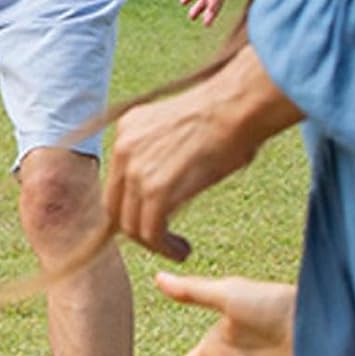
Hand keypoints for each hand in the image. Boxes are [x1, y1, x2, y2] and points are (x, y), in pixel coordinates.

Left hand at [107, 81, 252, 260]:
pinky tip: (182, 250)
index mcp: (127, 130)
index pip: (115, 181)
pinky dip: (164, 247)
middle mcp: (123, 148)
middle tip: (160, 240)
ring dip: (153, 243)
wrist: (239, 104)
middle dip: (136, 229)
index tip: (149, 219)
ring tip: (177, 249)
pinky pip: (150, 230)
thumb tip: (169, 185)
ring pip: (130, 224)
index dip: (130, 206)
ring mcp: (135, 169)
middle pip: (115, 206)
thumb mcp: (180, 129)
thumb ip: (162, 154)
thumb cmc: (228, 114)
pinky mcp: (155, 189)